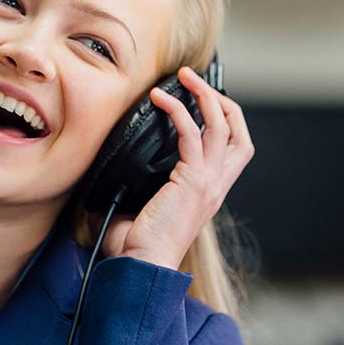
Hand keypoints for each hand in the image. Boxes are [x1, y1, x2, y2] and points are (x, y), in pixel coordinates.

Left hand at [98, 67, 254, 269]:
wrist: (142, 268)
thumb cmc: (138, 247)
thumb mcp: (142, 209)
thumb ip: (135, 188)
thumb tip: (105, 176)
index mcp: (209, 192)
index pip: (234, 149)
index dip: (224, 120)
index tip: (202, 101)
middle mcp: (216, 186)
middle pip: (238, 132)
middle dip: (223, 101)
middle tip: (196, 82)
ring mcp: (208, 183)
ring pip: (221, 125)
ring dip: (204, 94)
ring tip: (184, 76)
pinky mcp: (193, 181)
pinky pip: (192, 133)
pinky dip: (178, 110)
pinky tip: (160, 98)